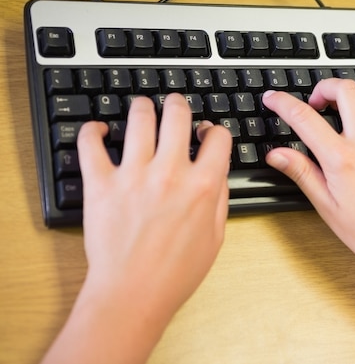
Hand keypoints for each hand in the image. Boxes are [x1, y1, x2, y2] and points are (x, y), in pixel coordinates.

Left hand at [77, 93, 231, 330]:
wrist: (133, 294)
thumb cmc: (175, 272)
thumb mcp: (216, 237)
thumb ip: (221, 198)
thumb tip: (218, 171)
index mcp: (203, 185)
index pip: (218, 136)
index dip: (214, 130)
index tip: (206, 133)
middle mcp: (170, 173)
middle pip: (177, 115)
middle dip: (178, 103)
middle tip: (174, 104)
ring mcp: (134, 175)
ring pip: (139, 118)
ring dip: (143, 107)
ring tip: (143, 109)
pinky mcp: (101, 183)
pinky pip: (91, 143)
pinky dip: (93, 130)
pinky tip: (100, 130)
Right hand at [263, 80, 354, 363]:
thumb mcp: (329, 208)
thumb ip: (303, 174)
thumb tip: (277, 154)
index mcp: (342, 159)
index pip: (304, 117)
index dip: (282, 102)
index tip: (273, 98)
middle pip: (345, 89)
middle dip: (324, 86)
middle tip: (316, 101)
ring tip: (346, 105)